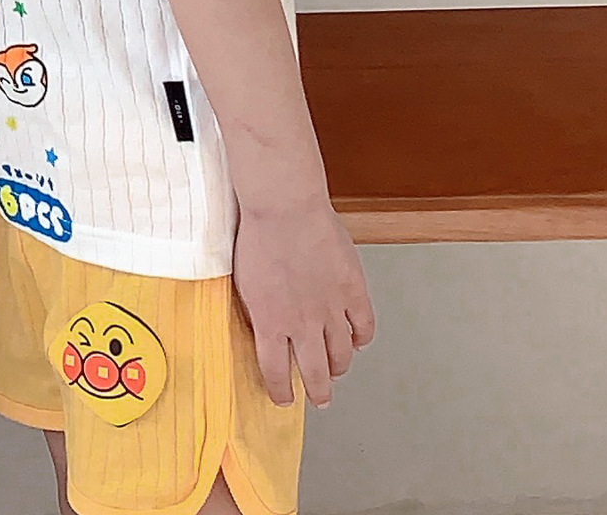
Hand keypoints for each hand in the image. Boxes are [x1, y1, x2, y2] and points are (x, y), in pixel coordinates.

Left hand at [231, 199, 374, 407]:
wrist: (284, 206)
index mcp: (270, 322)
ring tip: (336, 369)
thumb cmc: (258, 233)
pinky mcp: (353, 291)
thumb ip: (254, 310)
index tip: (282, 398)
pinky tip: (357, 338)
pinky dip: (362, 337)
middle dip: (317, 392)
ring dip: (338, 366)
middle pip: (315, 374)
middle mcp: (302, 324)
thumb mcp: (242, 280)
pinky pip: (364, 327)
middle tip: (319, 399)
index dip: (280, 391)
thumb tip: (258, 326)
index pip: (275, 372)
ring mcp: (331, 309)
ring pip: (342, 355)